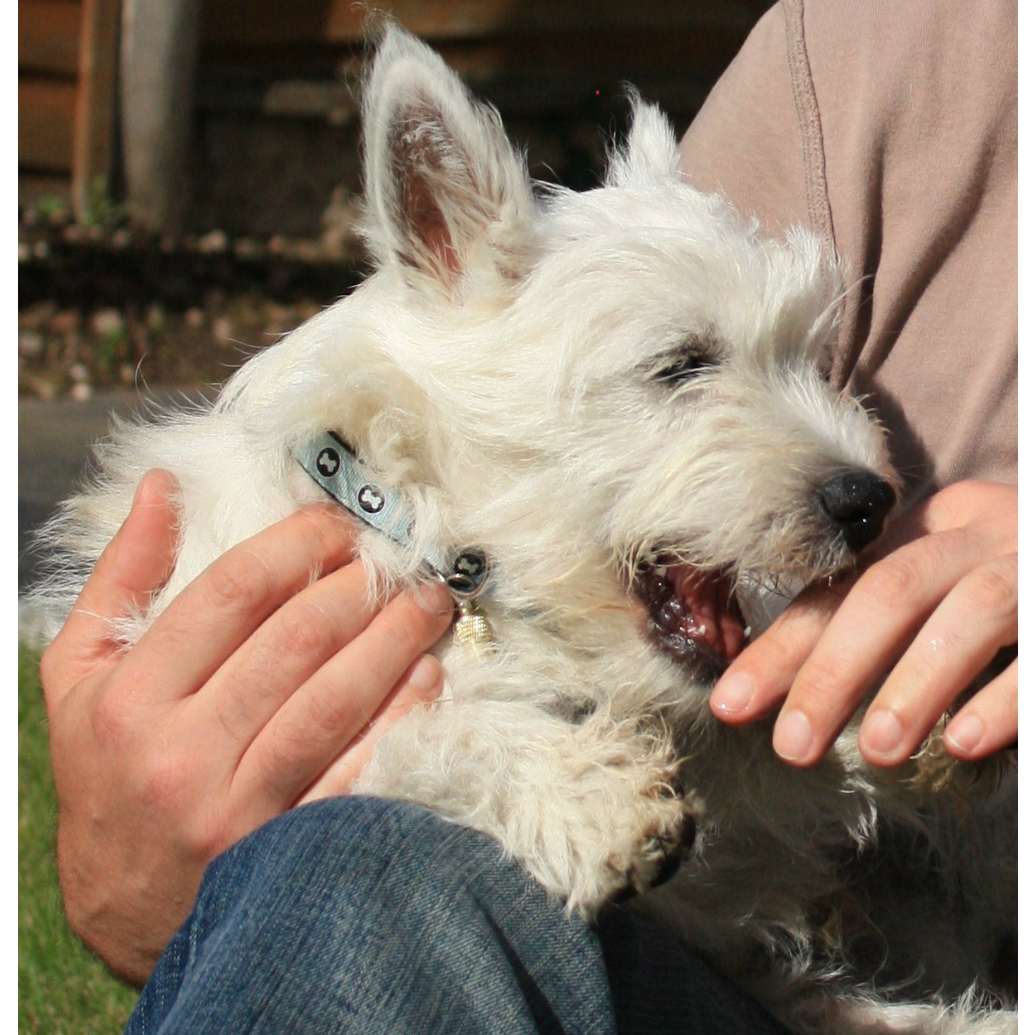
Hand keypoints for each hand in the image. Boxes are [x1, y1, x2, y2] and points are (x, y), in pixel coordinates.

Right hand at [40, 470, 453, 983]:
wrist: (120, 906)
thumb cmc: (107, 770)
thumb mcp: (79, 675)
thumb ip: (119, 577)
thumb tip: (160, 487)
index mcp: (131, 696)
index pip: (233, 592)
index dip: (299, 543)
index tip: (339, 520)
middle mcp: (181, 751)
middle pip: (296, 640)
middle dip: (360, 585)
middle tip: (397, 556)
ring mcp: (237, 805)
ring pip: (334, 700)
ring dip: (394, 639)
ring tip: (427, 599)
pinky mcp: (285, 846)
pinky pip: (357, 769)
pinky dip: (400, 717)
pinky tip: (428, 675)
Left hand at [709, 481, 1016, 767]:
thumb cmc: (1013, 586)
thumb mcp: (946, 583)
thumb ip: (883, 617)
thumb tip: (795, 692)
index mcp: (931, 528)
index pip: (840, 586)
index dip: (781, 646)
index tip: (731, 704)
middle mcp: (982, 534)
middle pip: (890, 591)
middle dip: (830, 669)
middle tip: (791, 744)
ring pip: (967, 611)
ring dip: (914, 684)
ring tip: (876, 750)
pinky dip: (1005, 695)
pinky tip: (965, 742)